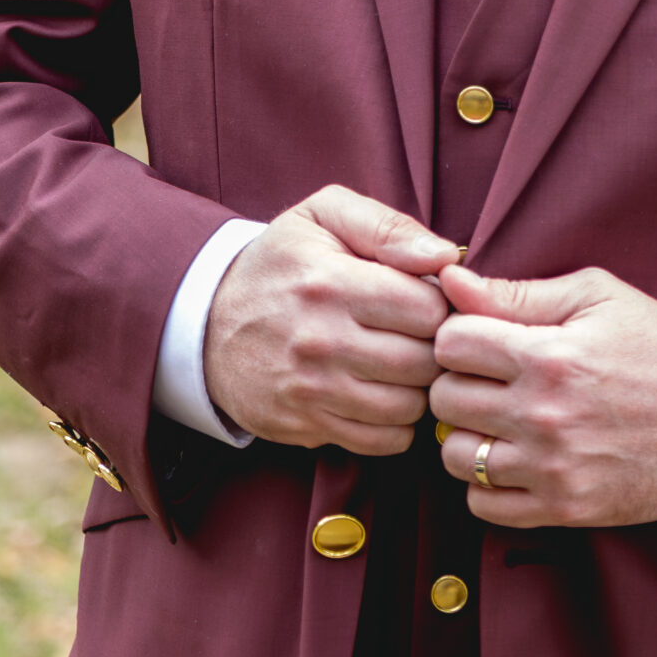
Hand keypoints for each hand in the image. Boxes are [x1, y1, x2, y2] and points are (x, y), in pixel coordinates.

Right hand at [205, 186, 456, 455]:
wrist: (208, 323)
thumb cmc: (281, 262)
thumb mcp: (323, 215)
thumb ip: (389, 226)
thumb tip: (448, 257)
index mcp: (328, 282)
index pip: (427, 308)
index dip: (440, 302)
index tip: (426, 297)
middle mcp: (319, 342)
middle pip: (424, 362)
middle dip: (435, 347)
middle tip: (421, 333)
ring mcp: (310, 391)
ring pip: (408, 407)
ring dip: (419, 387)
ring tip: (403, 361)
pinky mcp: (303, 427)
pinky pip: (381, 442)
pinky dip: (395, 423)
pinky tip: (383, 392)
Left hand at [429, 261, 656, 528]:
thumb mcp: (598, 297)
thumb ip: (520, 292)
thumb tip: (451, 279)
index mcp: (551, 355)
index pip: (451, 342)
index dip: (459, 333)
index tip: (480, 337)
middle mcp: (545, 415)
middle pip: (444, 398)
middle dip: (457, 380)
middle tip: (486, 377)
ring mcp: (555, 468)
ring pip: (455, 455)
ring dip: (465, 433)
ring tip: (496, 418)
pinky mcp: (568, 508)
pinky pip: (484, 506)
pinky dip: (485, 483)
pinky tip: (510, 458)